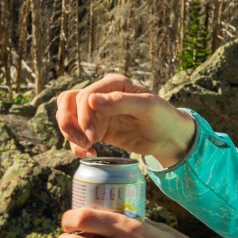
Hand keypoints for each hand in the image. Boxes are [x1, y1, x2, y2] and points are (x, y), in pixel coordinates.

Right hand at [56, 73, 195, 166]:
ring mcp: (97, 112)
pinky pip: (76, 134)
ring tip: (87, 149)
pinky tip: (90, 154)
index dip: (84, 116)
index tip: (94, 136)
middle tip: (85, 142)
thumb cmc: (163, 117)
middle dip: (70, 124)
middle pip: (68, 103)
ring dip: (70, 135)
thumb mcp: (147, 107)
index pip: (85, 96)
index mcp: (113, 83)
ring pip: (68, 118)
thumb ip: (120, 102)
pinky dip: (76, 145)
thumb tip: (91, 100)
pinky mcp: (97, 129)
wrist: (169, 137)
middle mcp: (102, 95)